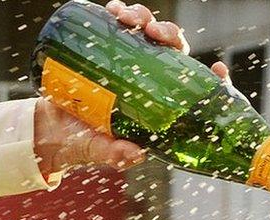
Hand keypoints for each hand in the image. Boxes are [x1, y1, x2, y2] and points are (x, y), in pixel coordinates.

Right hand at [32, 2, 231, 176]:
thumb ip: (117, 155)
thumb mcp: (102, 150)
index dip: (211, 79)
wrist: (51, 129)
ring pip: (147, 31)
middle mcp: (149, 79)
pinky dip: (118, 12)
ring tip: (126, 18)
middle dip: (168, 34)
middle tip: (153, 33)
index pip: (193, 88)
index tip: (218, 70)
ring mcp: (129, 61)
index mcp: (158, 105)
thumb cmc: (85, 142)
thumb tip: (135, 154)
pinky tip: (113, 11)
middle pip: (171, 50)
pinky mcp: (107, 48)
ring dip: (142, 17)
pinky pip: (118, 25)